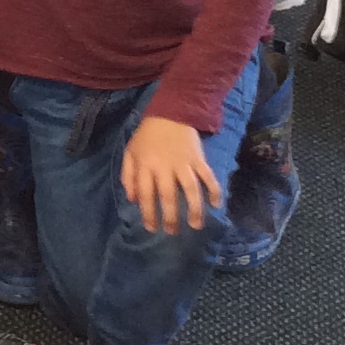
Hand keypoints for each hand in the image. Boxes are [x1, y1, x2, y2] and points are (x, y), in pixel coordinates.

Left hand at [121, 115, 221, 234]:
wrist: (171, 112)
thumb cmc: (148, 136)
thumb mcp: (130, 152)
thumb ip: (128, 175)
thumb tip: (132, 200)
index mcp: (146, 165)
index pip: (145, 194)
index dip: (148, 213)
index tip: (152, 228)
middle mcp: (164, 167)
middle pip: (168, 196)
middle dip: (170, 217)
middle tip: (173, 232)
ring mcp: (183, 163)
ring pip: (190, 189)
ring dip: (194, 209)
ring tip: (196, 225)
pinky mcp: (199, 158)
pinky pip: (208, 176)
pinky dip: (214, 190)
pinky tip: (216, 204)